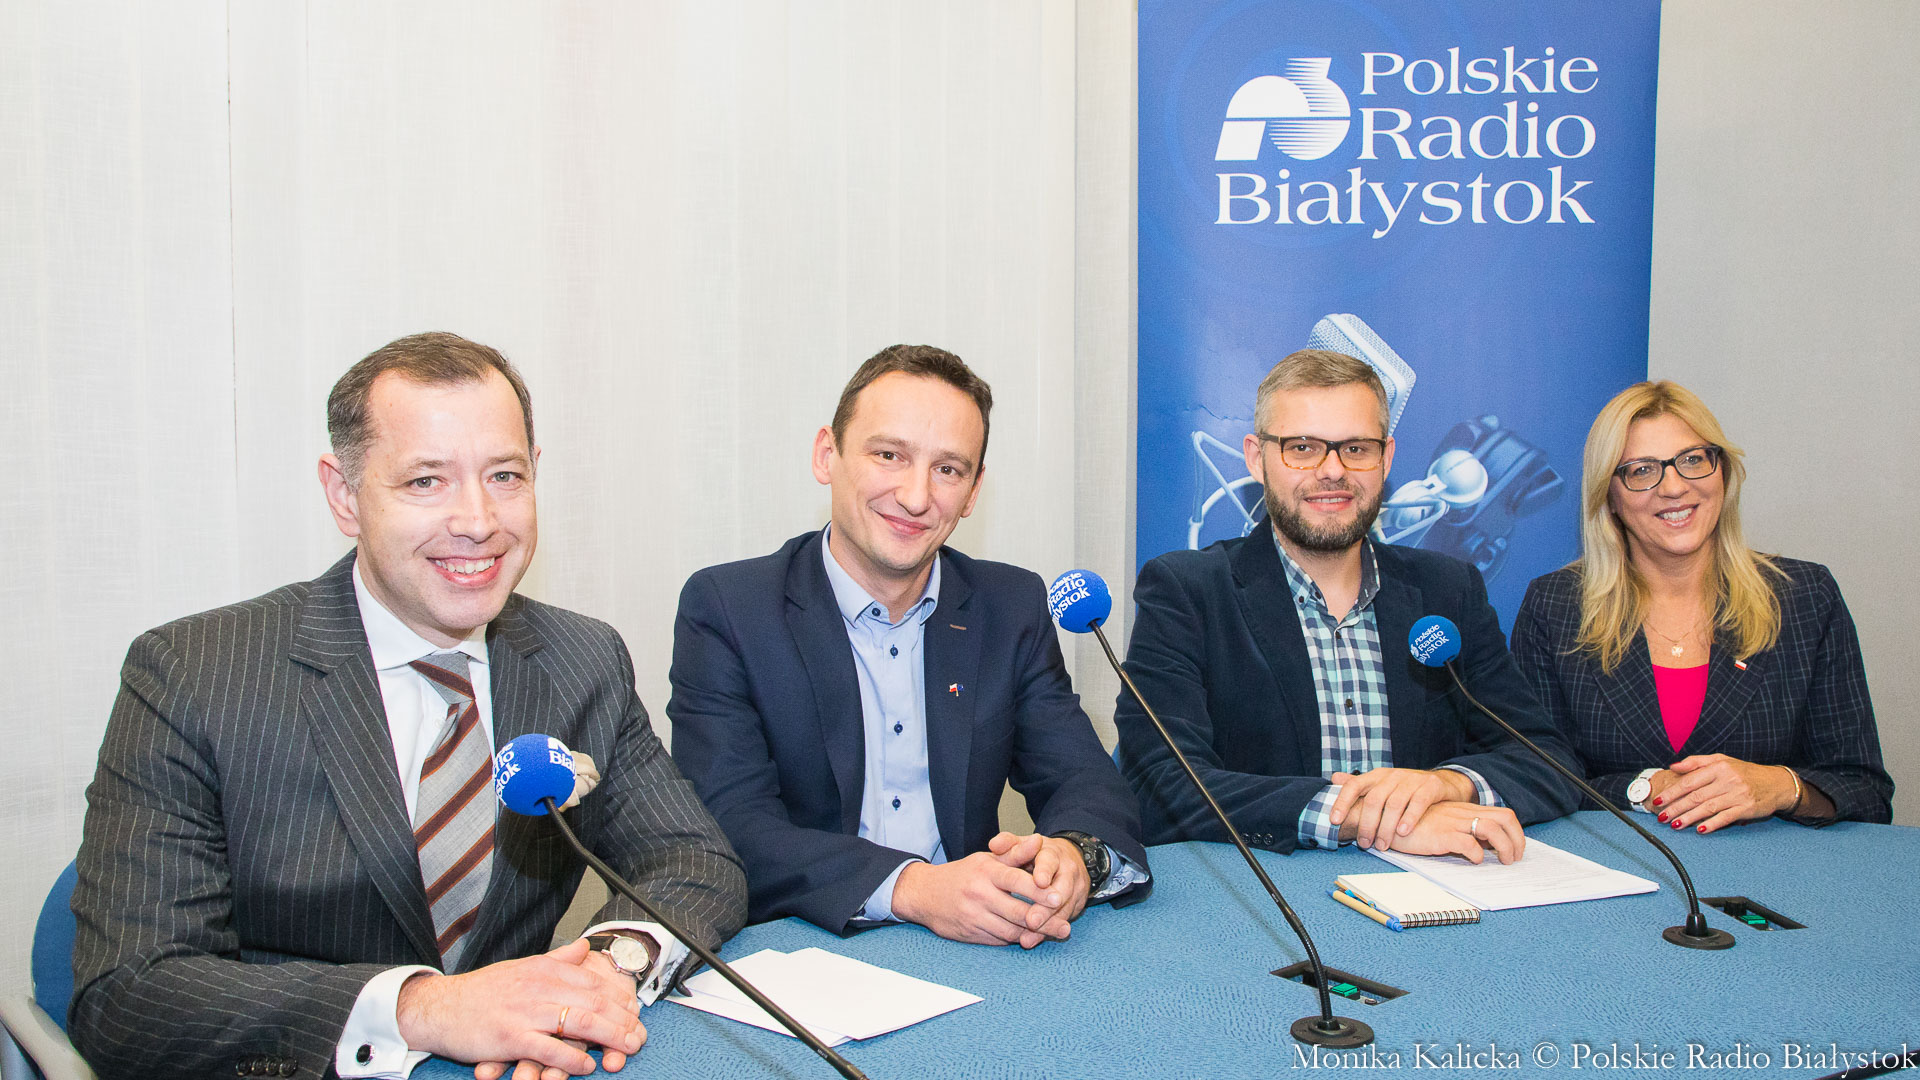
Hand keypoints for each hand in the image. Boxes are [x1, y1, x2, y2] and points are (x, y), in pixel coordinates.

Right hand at [397, 938, 642, 1076]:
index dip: (619, 998)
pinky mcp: (510, 1037)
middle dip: (621, 1019)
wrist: (439, 1008)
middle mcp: (538, 986)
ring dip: (608, 1037)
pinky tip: (586, 1066)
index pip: (593, 981)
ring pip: (579, 1021)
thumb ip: (557, 959)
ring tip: (625, 1049)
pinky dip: (572, 1058)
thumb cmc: (482, 992)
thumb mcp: (522, 968)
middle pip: (593, 1001)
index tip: (635, 1012)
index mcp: (543, 969)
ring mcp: (525, 1012)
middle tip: (639, 1034)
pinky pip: (549, 1049)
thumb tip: (585, 946)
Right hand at [891, 839, 1068, 948]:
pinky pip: (999, 940)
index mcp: (985, 872)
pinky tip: (1032, 938)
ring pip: (1010, 930)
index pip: (1017, 882)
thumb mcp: (987, 860)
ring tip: (1056, 933)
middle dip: (1044, 920)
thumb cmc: (962, 874)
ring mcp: (974, 917)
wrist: (924, 895)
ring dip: (1035, 934)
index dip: (1040, 891)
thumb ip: (1015, 854)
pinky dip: (1017, 939)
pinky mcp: (970, 934)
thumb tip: (1039, 841)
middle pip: (1018, 911)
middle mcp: (979, 895)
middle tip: (1066, 926)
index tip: (1060, 897)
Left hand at [991, 831, 1091, 939]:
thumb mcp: (1024, 845)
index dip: (1045, 871)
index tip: (1039, 882)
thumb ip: (1009, 844)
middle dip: (1046, 907)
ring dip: (1047, 925)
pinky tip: (1031, 941)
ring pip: (1063, 910)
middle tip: (1032, 920)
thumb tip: (994, 844)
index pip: (1050, 861)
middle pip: (1061, 891)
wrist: (1066, 862)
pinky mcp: (1074, 906)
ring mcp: (1073, 890)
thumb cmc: (1036, 855)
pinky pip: (1062, 920)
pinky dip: (1047, 933)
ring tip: (1028, 937)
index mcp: (1052, 854)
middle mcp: (1067, 871)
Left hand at [1328, 768, 1474, 849]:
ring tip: (1383, 845)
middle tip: (1365, 844)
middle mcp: (1392, 776)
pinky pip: (1418, 802)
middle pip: (1374, 799)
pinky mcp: (1430, 786)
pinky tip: (1403, 832)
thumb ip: (1359, 784)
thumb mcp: (1381, 785)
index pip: (1354, 785)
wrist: (1441, 783)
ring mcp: (1412, 780)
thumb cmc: (1405, 789)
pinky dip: (1409, 818)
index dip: (1342, 802)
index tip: (1334, 821)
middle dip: (1367, 824)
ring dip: (1386, 827)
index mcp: (1376, 776)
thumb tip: (1334, 778)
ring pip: (1395, 803)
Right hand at [1386, 802, 1525, 864]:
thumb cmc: (1411, 825)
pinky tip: (1474, 860)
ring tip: (1502, 861)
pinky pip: (1468, 843)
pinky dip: (1477, 854)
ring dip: (1504, 848)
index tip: (1515, 849)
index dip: (1515, 832)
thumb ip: (1461, 829)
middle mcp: (1462, 813)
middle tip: (1514, 858)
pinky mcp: (1440, 834)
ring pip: (1492, 829)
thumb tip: (1484, 846)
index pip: (1503, 814)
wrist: (1384, 818)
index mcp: (1464, 810)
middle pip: (1505, 818)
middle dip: (1517, 840)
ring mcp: (1452, 822)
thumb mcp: (1440, 823)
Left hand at [1654, 754, 1796, 832]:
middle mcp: (1728, 780)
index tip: (1659, 800)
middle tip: (1662, 816)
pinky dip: (1712, 824)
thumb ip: (1696, 762)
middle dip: (1676, 808)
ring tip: (1675, 824)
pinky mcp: (1746, 808)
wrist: (1776, 783)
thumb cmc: (1744, 772)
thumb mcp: (1721, 760)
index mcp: (1719, 767)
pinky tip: (1700, 830)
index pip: (1690, 781)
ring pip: (1708, 808)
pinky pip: (1725, 818)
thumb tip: (1673, 766)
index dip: (1672, 792)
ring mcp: (1738, 795)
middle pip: (1696, 796)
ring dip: (1689, 818)